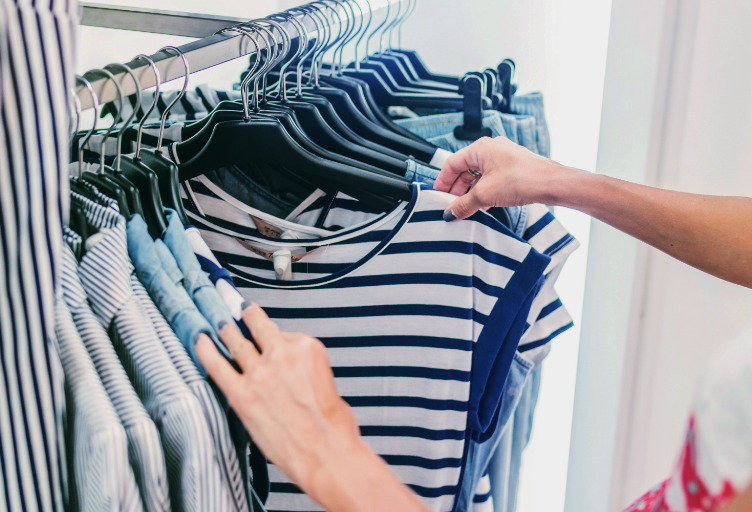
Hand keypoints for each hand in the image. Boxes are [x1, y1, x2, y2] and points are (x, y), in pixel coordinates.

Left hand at [195, 304, 430, 511]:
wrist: (326, 453)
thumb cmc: (333, 427)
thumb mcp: (327, 384)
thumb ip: (304, 371)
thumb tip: (290, 374)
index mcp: (308, 348)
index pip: (285, 333)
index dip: (276, 337)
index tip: (270, 335)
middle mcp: (281, 355)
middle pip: (258, 326)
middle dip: (247, 316)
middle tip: (238, 311)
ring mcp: (259, 373)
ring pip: (235, 341)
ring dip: (225, 329)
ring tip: (218, 323)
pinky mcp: (242, 394)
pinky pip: (217, 366)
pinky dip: (205, 351)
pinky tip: (199, 341)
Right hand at [433, 136, 566, 220]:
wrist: (552, 183)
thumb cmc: (523, 179)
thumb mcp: (485, 195)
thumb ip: (463, 204)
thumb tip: (450, 212)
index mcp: (481, 148)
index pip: (452, 164)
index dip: (443, 181)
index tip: (438, 196)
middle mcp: (492, 149)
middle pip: (465, 169)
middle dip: (457, 189)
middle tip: (451, 205)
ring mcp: (504, 158)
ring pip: (478, 175)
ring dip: (470, 192)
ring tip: (466, 208)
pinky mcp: (513, 168)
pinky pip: (491, 178)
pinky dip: (484, 191)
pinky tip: (483, 204)